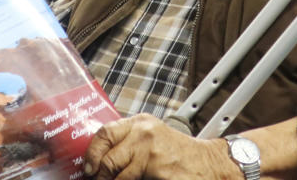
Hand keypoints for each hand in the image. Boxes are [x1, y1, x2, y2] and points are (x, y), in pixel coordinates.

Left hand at [85, 114, 240, 179]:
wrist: (209, 164)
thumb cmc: (179, 155)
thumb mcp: (151, 140)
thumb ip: (128, 143)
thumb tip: (99, 159)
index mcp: (140, 123)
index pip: (104, 133)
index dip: (91, 153)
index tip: (87, 168)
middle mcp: (143, 132)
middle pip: (107, 155)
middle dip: (98, 173)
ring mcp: (149, 151)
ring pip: (115, 172)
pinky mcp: (156, 168)